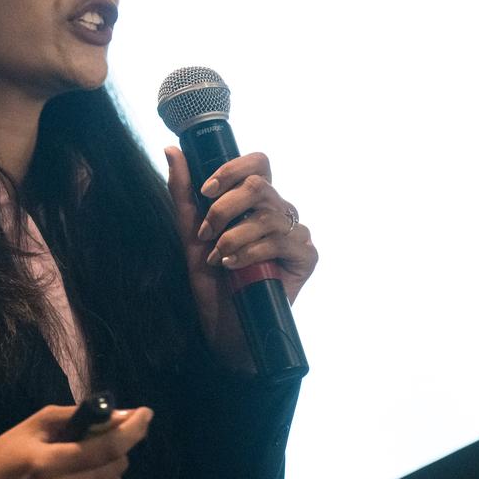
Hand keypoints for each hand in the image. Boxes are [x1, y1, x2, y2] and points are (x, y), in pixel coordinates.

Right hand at [0, 404, 151, 478]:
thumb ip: (77, 416)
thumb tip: (120, 415)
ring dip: (108, 467)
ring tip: (83, 460)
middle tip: (100, 436)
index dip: (132, 430)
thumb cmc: (7, 454)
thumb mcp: (36, 424)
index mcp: (49, 465)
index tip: (145, 414)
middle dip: (117, 446)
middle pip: (115, 467)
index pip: (106, 448)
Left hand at [164, 146, 317, 371]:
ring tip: (219, 259)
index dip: (231, 170)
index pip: (257, 163)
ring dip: (233, 237)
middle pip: (259, 185)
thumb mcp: (191, 234)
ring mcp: (295, 234)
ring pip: (267, 215)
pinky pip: (282, 240)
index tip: (206, 191)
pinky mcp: (306, 257)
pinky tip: (235, 267)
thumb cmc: (212, 281)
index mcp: (255, 201)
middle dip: (223, 209)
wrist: (225, 328)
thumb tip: (172, 151)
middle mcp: (279, 212)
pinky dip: (252, 252)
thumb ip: (184, 193)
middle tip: (207, 234)